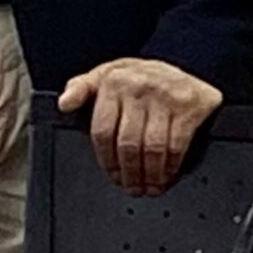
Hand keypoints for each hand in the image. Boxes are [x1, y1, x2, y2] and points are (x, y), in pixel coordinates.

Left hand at [56, 58, 222, 196]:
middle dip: (129, 173)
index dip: (106, 160)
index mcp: (114, 81)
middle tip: (131, 187)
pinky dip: (170, 167)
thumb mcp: (108, 74)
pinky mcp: (189, 107)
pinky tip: (166, 175)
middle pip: (127, 144)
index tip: (112, 175)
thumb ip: (82, 88)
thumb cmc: (142, 77)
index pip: (101, 130)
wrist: (188, 65)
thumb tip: (64, 103)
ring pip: (151, 149)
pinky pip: (176, 146)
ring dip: (150, 175)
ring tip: (148, 186)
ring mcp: (165, 97)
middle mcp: (138, 87)